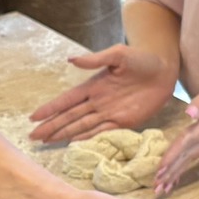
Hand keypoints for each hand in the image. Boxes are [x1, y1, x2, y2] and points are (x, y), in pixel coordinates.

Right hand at [29, 45, 177, 142]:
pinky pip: (101, 132)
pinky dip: (86, 139)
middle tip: (33, 137)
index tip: (34, 117)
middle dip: (51, 127)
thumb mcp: (117, 54)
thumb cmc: (141, 58)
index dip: (51, 109)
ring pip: (81, 127)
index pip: (67, 100)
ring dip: (64, 135)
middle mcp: (97, 101)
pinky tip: (73, 144)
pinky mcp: (124, 121)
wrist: (165, 68)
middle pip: (69, 117)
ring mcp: (109, 112)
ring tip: (47, 142)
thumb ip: (95, 60)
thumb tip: (71, 60)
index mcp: (93, 85)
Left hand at [154, 75, 198, 193]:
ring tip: (162, 188)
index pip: (187, 141)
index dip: (172, 156)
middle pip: (187, 156)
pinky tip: (176, 175)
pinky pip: (195, 155)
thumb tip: (188, 114)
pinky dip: (184, 166)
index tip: (159, 171)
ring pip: (190, 158)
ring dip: (176, 173)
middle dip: (171, 172)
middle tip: (156, 189)